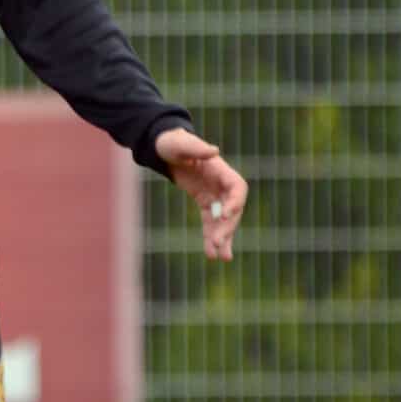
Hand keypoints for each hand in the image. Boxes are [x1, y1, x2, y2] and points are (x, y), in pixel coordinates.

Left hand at [157, 127, 245, 261]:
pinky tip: (211, 254)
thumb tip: (214, 150)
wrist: (163, 148)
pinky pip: (210, 222)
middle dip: (227, 227)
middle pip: (232, 208)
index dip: (235, 201)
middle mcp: (222, 184)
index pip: (237, 187)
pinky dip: (210, 236)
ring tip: (221, 258)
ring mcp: (215, 194)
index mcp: (220, 169)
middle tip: (219, 243)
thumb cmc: (173, 143)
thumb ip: (196, 147)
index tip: (226, 215)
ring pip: (223, 220)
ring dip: (223, 238)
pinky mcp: (205, 202)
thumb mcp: (181, 143)